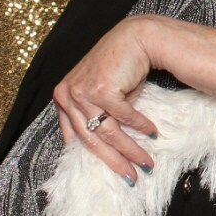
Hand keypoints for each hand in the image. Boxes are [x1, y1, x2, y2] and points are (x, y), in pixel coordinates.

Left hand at [51, 16, 163, 183]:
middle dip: (114, 161)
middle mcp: (67, 96)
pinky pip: (124, 116)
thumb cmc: (120, 67)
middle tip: (131, 177)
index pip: (77, 137)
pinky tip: (152, 132)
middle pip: (92, 140)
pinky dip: (140, 126)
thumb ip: (97, 116)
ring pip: (107, 132)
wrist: (135, 38)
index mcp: (63, 99)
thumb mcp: (101, 94)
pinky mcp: (101, 89)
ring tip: (145, 162)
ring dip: (130, 149)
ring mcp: (82, 92)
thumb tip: (107, 148)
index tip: (112, 171)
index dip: (96, 157)